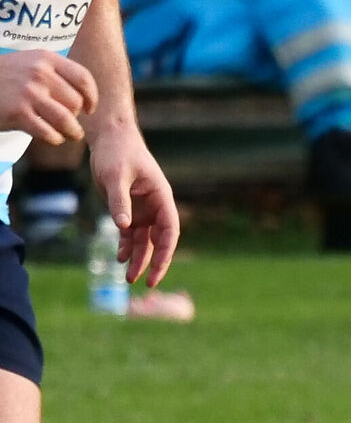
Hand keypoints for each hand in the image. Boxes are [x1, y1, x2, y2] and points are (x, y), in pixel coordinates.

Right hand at [0, 50, 97, 143]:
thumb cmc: (3, 77)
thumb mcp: (28, 63)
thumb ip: (54, 72)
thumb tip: (84, 96)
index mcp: (45, 59)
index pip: (83, 78)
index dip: (92, 97)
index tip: (90, 109)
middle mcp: (39, 74)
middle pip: (75, 102)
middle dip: (77, 116)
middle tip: (71, 122)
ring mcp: (28, 93)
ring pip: (67, 120)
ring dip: (73, 132)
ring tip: (71, 135)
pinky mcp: (18, 113)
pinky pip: (49, 132)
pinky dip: (55, 139)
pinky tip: (53, 138)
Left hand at [87, 119, 178, 285]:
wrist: (110, 139)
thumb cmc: (117, 153)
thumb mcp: (116, 176)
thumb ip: (120, 202)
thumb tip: (124, 228)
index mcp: (161, 198)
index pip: (169, 231)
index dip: (165, 252)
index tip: (156, 271)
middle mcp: (155, 206)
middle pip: (158, 241)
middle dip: (151, 262)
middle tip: (143, 283)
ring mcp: (142, 209)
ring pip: (143, 240)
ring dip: (137, 258)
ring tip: (128, 278)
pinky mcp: (128, 209)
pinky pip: (129, 233)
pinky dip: (125, 245)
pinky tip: (120, 258)